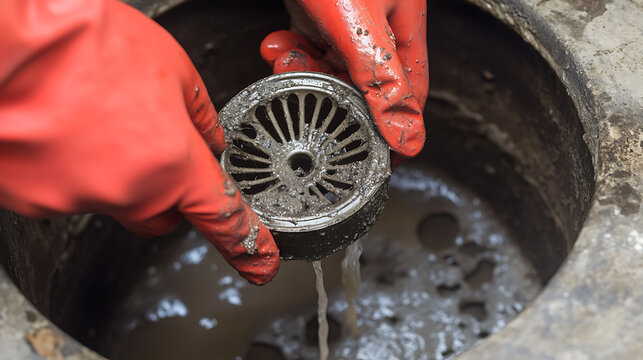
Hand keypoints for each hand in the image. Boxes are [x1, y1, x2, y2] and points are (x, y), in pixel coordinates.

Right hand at [0, 0, 278, 284]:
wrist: (7, 36)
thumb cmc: (84, 40)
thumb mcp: (171, 67)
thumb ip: (200, 116)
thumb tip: (210, 141)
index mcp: (171, 165)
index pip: (222, 220)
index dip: (247, 245)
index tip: (260, 263)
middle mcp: (124, 193)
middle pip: (161, 216)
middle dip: (166, 193)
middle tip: (149, 148)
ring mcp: (72, 200)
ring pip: (108, 199)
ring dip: (109, 171)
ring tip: (91, 119)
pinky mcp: (28, 199)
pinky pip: (62, 191)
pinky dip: (67, 167)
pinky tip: (60, 129)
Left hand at [260, 0, 428, 158]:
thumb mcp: (360, 30)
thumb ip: (381, 82)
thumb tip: (408, 135)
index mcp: (402, 28)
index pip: (407, 94)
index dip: (392, 129)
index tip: (377, 160)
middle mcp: (378, 27)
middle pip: (360, 84)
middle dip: (328, 93)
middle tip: (307, 96)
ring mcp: (347, 19)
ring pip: (327, 65)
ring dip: (300, 70)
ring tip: (285, 62)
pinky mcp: (319, 11)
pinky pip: (306, 44)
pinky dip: (288, 49)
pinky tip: (277, 45)